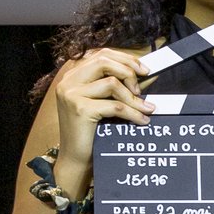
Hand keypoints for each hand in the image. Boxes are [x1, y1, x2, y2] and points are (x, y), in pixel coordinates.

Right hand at [49, 46, 151, 181]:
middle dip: (128, 71)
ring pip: (112, 83)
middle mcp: (68, 82)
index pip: (100, 54)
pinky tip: (142, 120)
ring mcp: (72, 94)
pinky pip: (115, 106)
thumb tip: (143, 73)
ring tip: (145, 108)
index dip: (124, 58)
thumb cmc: (90, 131)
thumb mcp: (99, 102)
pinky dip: (133, 113)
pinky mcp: (80, 109)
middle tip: (142, 88)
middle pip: (104, 62)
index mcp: (72, 76)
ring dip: (133, 97)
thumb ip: (112, 86)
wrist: (75, 159)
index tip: (143, 69)